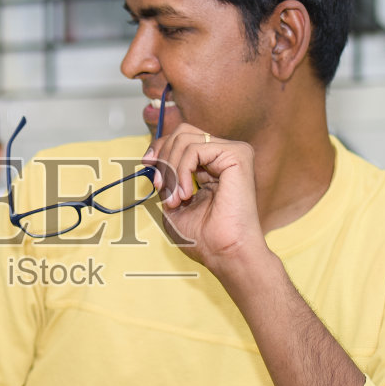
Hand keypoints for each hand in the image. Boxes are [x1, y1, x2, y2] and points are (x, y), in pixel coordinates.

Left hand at [144, 126, 265, 272]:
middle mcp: (224, 154)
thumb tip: (152, 159)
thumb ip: (166, 178)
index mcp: (212, 164)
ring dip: (171, 170)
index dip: (160, 147)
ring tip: (176, 199)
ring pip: (185, 139)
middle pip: (182, 132)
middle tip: (161, 187)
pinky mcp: (237, 154)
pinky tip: (188, 194)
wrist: (225, 253)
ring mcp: (232, 152)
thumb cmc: (204, 237)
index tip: (147, 164)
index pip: (182, 138)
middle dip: (163, 158)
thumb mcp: (173, 201)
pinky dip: (182, 171)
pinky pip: (195, 149)